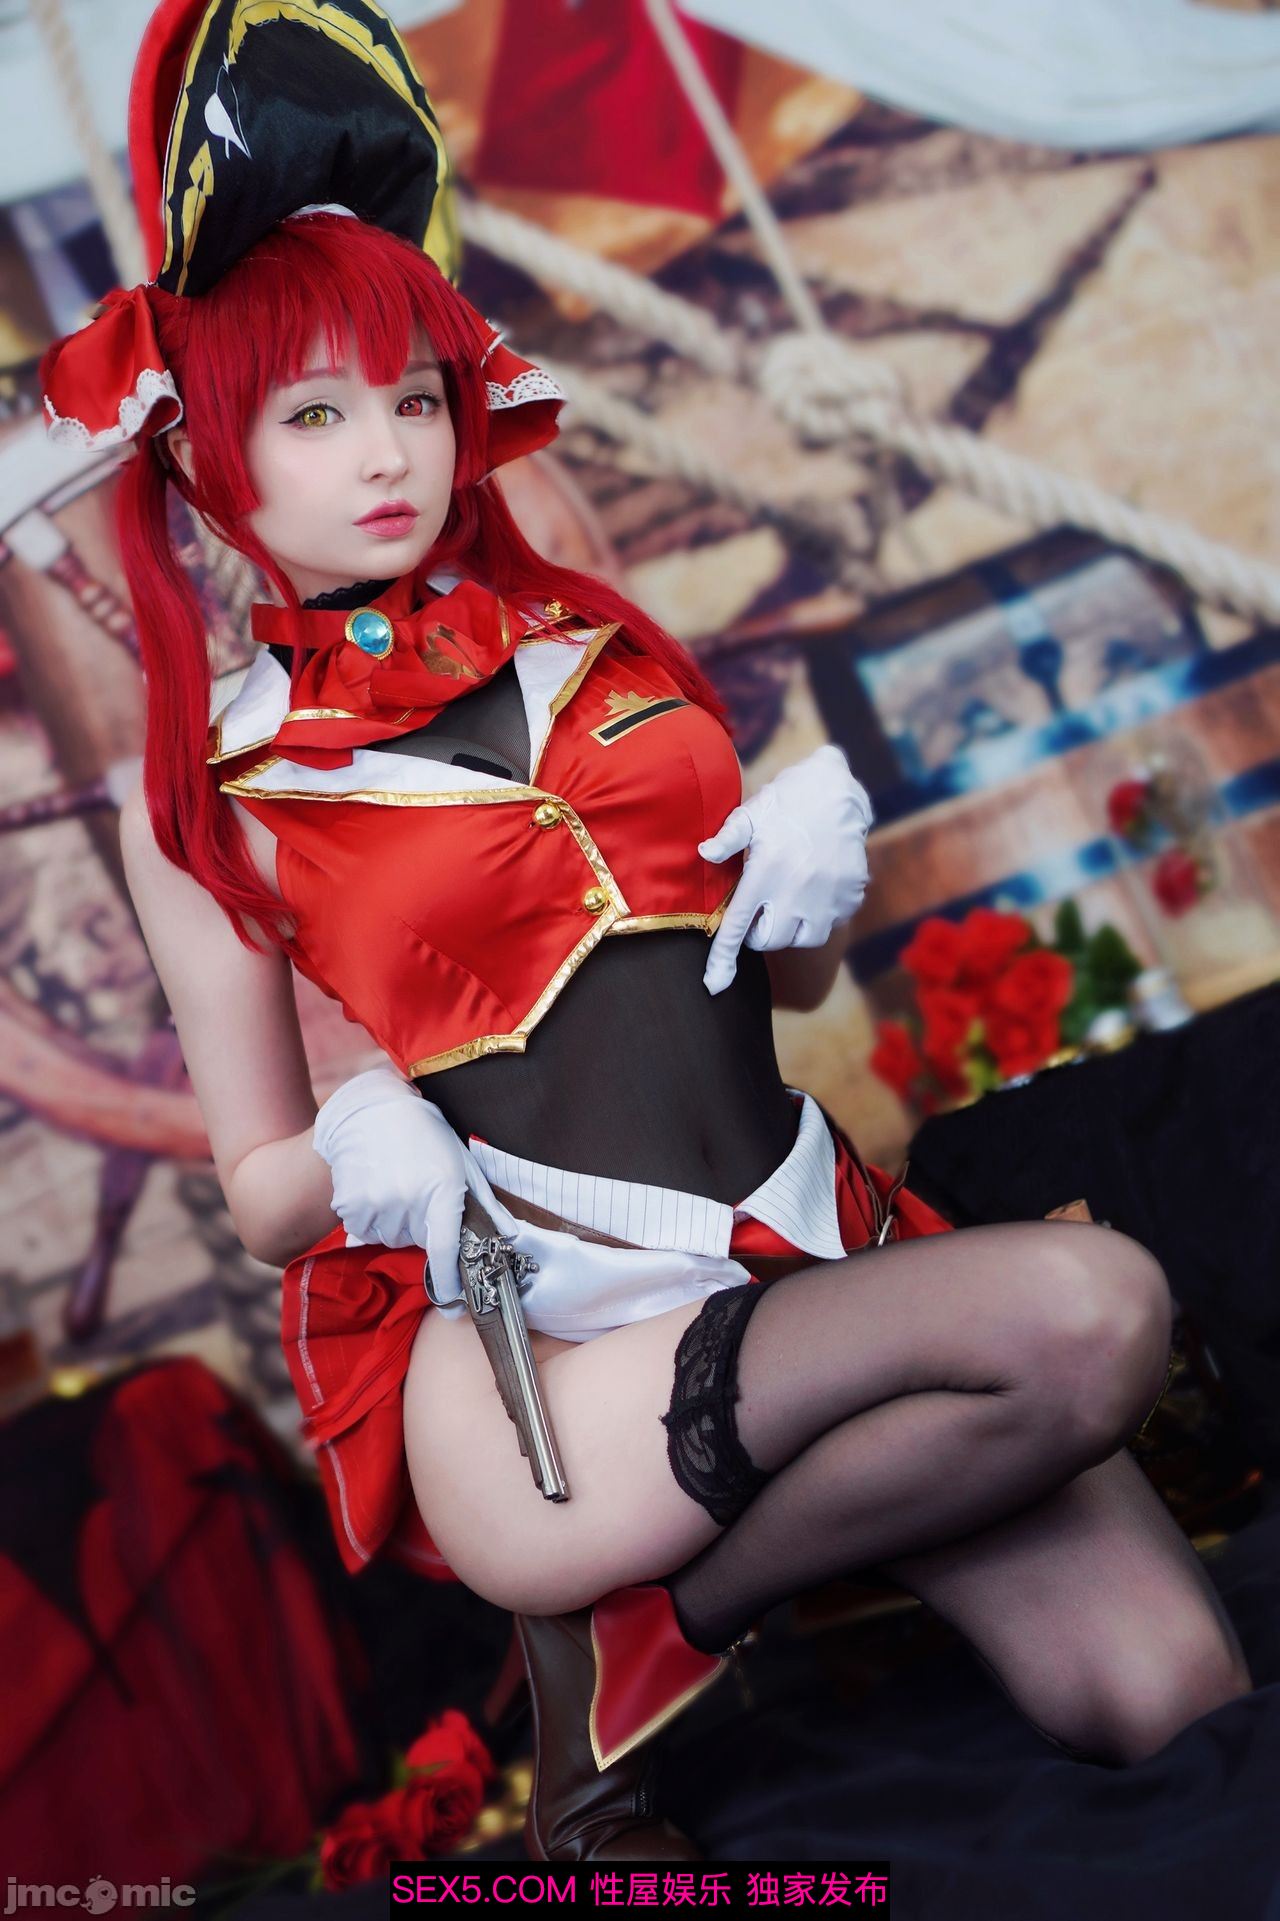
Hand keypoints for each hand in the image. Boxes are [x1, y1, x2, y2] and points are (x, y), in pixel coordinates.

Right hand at [311, 1064, 471, 1298]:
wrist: (373, 1113)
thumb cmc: (427, 1137)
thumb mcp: (462, 1165)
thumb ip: (485, 1204)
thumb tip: (510, 1236)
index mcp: (442, 1192)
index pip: (447, 1250)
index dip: (449, 1281)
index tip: (453, 1304)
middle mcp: (408, 1200)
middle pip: (415, 1242)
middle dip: (419, 1227)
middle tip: (417, 1194)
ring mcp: (376, 1203)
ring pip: (389, 1238)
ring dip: (395, 1222)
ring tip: (396, 1187)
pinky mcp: (350, 1204)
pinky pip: (364, 1229)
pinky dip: (370, 1218)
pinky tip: (376, 1188)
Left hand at [699, 744, 872, 995]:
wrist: (840, 790)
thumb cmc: (788, 800)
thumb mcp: (751, 813)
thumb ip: (727, 838)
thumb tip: (703, 853)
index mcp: (764, 874)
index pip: (736, 928)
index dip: (722, 960)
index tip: (714, 986)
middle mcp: (795, 892)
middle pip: (769, 941)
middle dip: (760, 931)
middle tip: (762, 905)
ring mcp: (826, 898)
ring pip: (802, 938)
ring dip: (791, 927)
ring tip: (789, 898)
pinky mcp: (849, 898)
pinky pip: (830, 923)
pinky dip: (819, 914)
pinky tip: (816, 887)